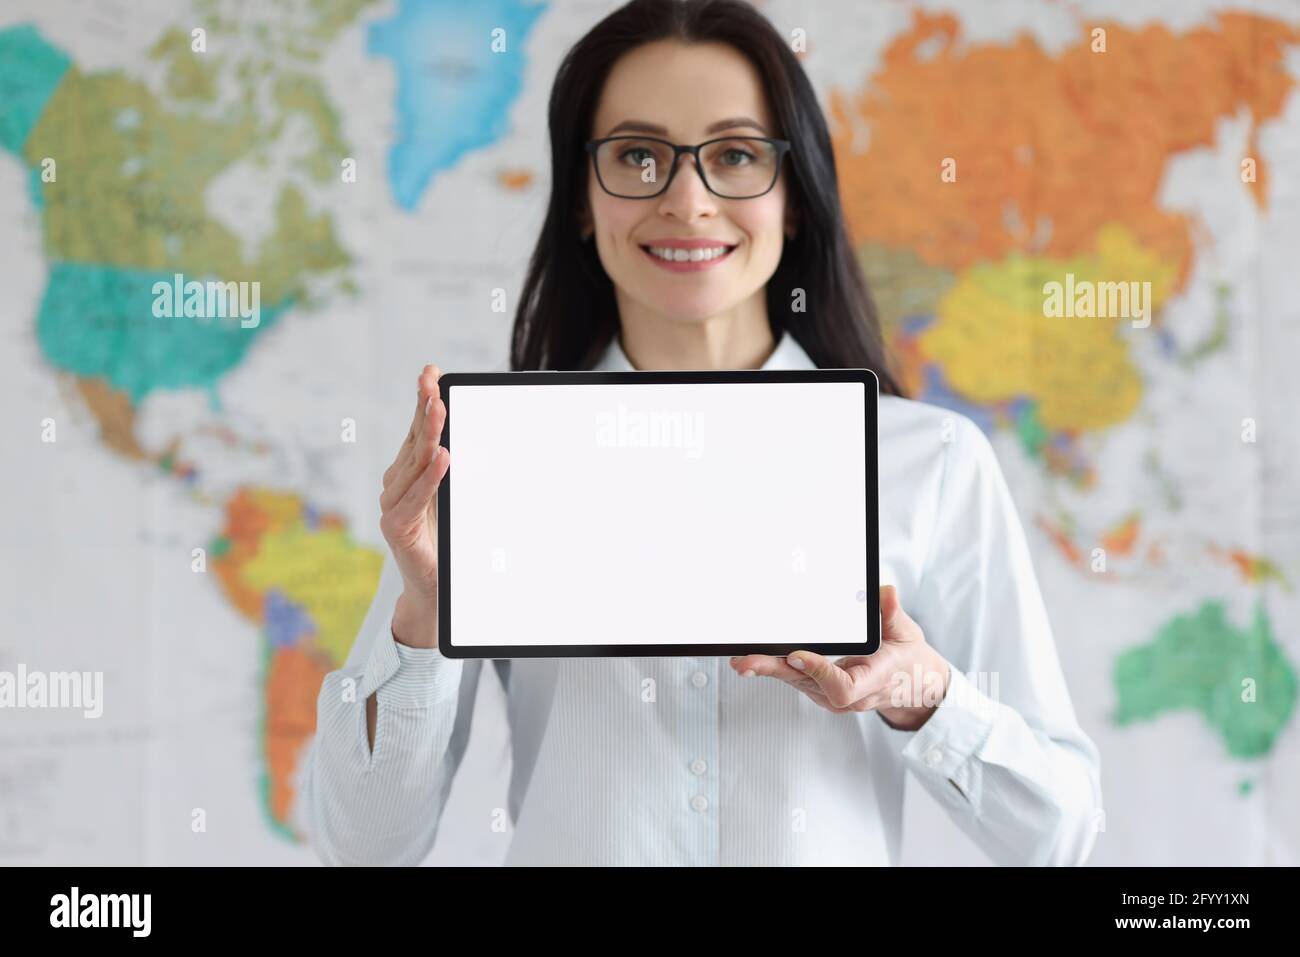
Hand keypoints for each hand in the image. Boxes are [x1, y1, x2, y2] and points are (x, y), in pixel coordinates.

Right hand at [378, 364, 451, 647]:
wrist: (436, 590)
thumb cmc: (448, 541)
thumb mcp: (458, 498)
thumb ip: (460, 470)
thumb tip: (482, 436)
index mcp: (410, 472)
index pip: (418, 430)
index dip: (423, 400)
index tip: (432, 373)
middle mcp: (396, 484)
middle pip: (414, 441)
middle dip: (425, 410)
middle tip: (434, 384)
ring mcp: (392, 504)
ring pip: (414, 465)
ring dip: (428, 437)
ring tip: (440, 412)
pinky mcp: (396, 527)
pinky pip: (415, 498)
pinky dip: (430, 477)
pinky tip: (443, 458)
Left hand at [728, 584, 950, 730]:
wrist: (909, 683)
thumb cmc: (906, 656)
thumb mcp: (907, 632)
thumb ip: (893, 613)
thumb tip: (885, 592)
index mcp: (872, 681)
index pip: (841, 687)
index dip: (818, 672)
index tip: (798, 655)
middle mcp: (849, 695)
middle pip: (807, 684)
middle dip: (775, 670)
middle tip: (745, 662)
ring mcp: (831, 695)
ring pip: (796, 682)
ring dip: (768, 669)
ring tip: (740, 659)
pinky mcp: (819, 690)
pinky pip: (795, 678)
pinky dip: (776, 666)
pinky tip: (754, 657)